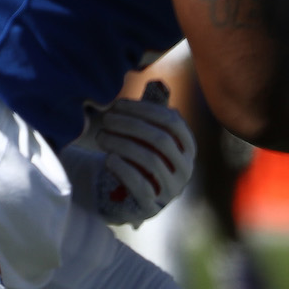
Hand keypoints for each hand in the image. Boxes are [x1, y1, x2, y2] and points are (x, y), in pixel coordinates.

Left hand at [62, 81, 195, 226]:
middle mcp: (185, 168)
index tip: (118, 104)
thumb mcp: (146, 132)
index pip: (172, 121)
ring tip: (101, 137)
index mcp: (187, 146)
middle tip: (106, 118)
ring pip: (150, 160)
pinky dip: (123, 169)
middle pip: (160, 139)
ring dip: (122, 144)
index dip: (144, 109)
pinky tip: (109, 158)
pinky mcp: (153, 206)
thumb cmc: (138, 153)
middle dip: (130, 125)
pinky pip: (141, 186)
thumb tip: (158, 82)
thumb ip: (152, 109)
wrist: (126, 193)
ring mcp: (171, 189)